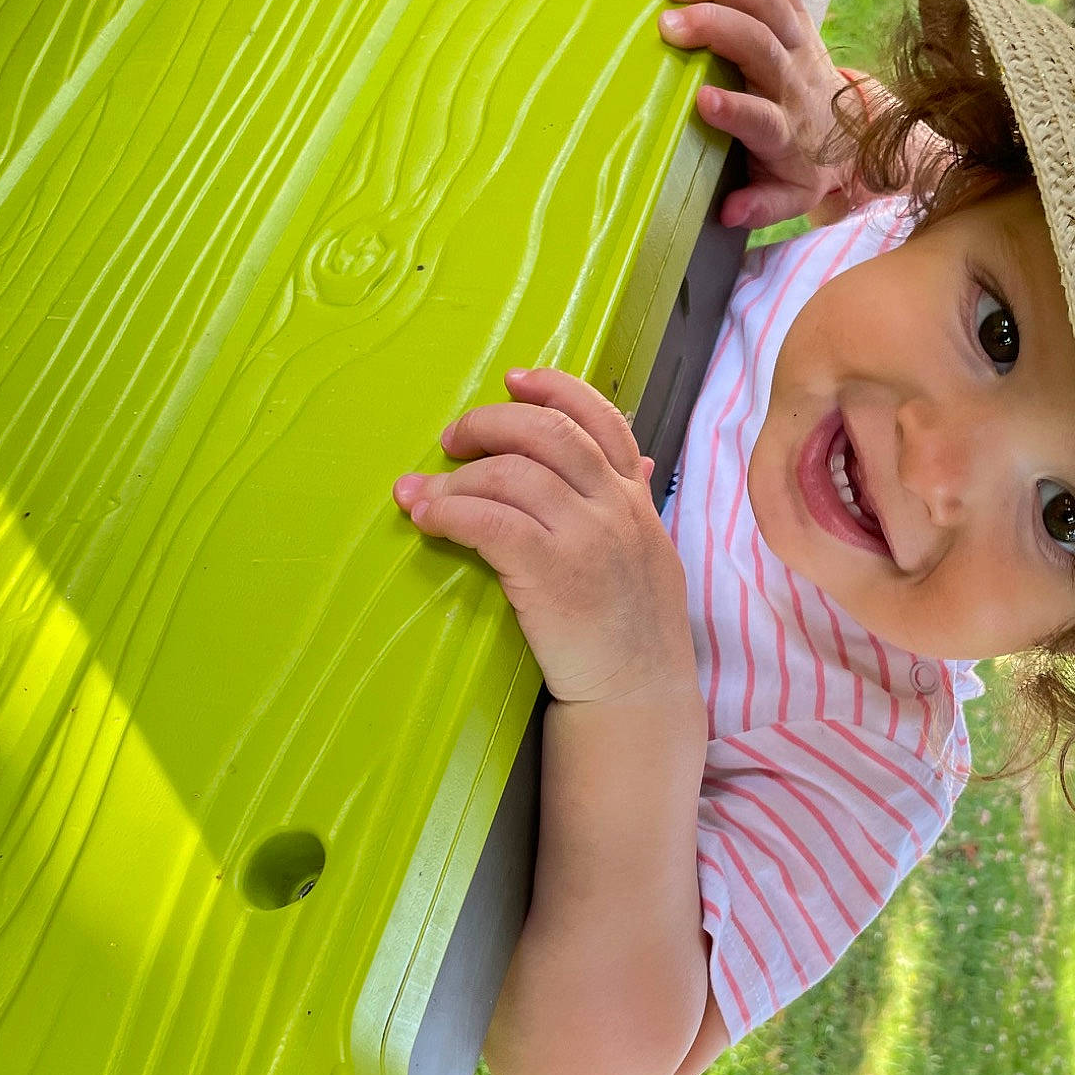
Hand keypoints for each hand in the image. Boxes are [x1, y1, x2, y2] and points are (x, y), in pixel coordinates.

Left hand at [394, 368, 695, 706]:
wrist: (638, 694)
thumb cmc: (636, 632)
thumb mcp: (652, 554)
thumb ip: (636, 505)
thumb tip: (633, 465)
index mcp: (634, 500)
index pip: (601, 419)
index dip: (553, 389)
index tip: (513, 380)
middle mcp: (614, 508)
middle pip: (546, 432)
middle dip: (490, 423)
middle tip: (453, 439)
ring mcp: (585, 538)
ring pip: (510, 473)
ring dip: (454, 478)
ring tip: (423, 493)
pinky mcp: (550, 573)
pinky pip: (487, 521)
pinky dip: (448, 512)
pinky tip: (427, 518)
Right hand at [659, 0, 852, 230]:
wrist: (853, 137)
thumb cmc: (805, 167)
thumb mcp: (788, 198)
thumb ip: (760, 204)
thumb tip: (729, 212)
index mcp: (786, 131)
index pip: (762, 120)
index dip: (735, 110)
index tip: (703, 100)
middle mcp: (794, 82)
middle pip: (761, 46)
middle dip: (717, 28)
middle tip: (669, 24)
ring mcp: (799, 44)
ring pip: (768, 2)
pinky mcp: (799, 17)